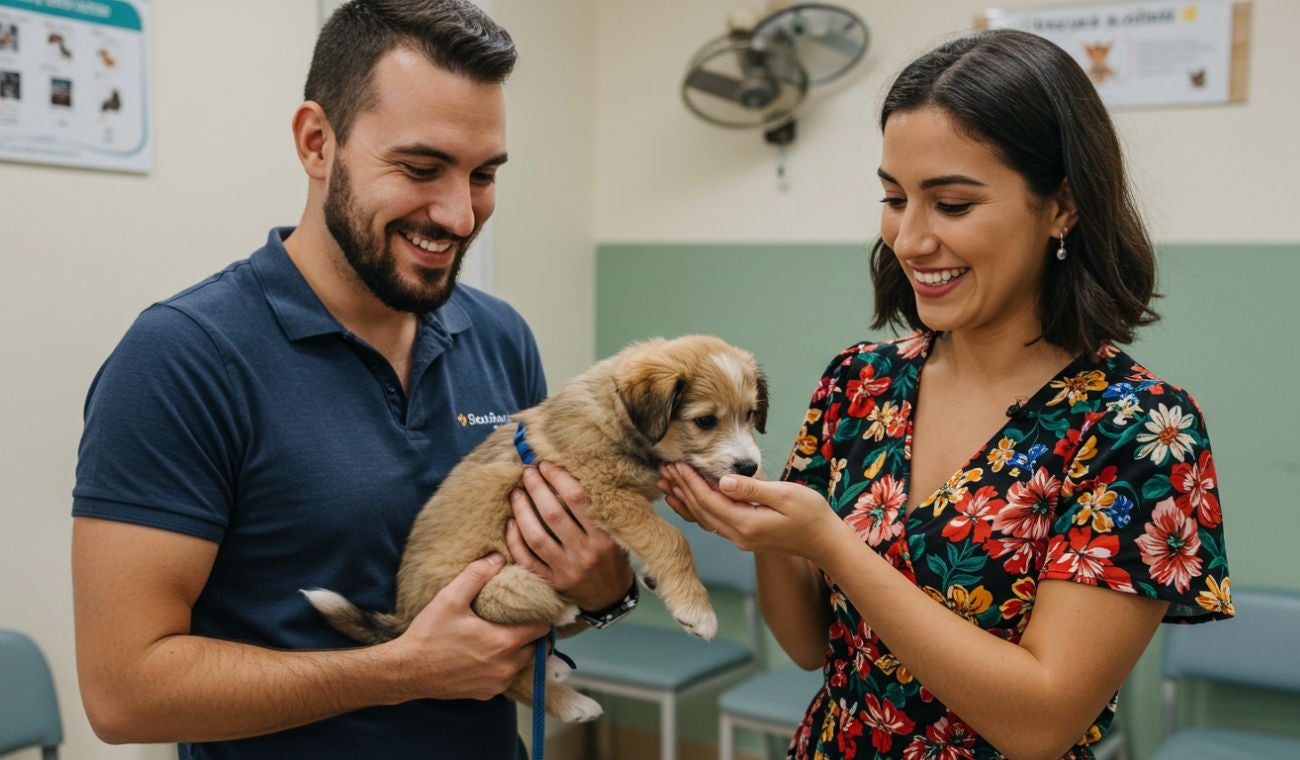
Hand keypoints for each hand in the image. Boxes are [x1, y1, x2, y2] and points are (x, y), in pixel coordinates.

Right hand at [391, 553, 548, 701]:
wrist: (407, 671)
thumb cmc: (429, 634)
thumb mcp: (450, 598)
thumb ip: (476, 575)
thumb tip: (498, 558)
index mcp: (503, 642)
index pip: (542, 628)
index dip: (541, 615)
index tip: (535, 606)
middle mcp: (506, 666)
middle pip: (537, 649)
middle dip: (533, 635)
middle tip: (520, 620)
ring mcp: (496, 684)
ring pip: (522, 665)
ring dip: (519, 652)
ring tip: (504, 635)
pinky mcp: (485, 694)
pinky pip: (505, 678)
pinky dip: (503, 667)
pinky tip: (487, 654)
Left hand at [505, 461, 633, 611]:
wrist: (611, 598)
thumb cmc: (613, 559)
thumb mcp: (617, 534)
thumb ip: (600, 511)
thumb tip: (571, 477)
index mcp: (604, 537)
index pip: (578, 500)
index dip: (559, 479)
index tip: (547, 465)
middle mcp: (584, 553)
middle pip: (553, 515)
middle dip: (537, 488)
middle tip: (528, 472)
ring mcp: (565, 570)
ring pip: (536, 536)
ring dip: (522, 511)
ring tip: (516, 493)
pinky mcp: (552, 582)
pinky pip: (527, 559)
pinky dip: (515, 540)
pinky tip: (511, 522)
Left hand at [657, 462, 845, 558]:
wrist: (824, 541)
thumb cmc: (810, 514)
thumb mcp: (784, 495)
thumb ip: (752, 489)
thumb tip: (724, 480)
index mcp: (746, 524)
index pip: (709, 500)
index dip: (690, 482)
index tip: (676, 463)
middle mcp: (738, 535)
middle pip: (701, 510)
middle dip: (681, 489)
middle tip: (664, 468)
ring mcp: (740, 538)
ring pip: (704, 518)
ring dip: (684, 499)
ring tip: (666, 483)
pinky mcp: (744, 536)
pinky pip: (713, 522)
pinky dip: (696, 509)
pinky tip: (687, 500)